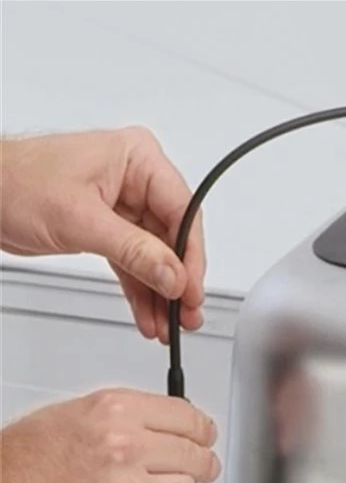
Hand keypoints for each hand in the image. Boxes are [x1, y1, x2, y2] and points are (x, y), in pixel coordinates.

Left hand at [0, 128, 205, 342]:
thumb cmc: (12, 183)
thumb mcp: (81, 220)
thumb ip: (135, 251)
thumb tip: (173, 274)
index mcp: (138, 160)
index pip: (183, 212)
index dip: (190, 256)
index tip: (190, 289)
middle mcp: (136, 179)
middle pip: (173, 238)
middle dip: (177, 281)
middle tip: (185, 313)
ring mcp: (123, 204)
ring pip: (155, 256)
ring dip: (161, 292)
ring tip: (168, 322)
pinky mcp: (109, 226)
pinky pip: (134, 262)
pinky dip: (140, 289)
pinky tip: (148, 313)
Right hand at [0, 389, 219, 482]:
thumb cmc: (15, 466)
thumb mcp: (69, 416)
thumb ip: (124, 418)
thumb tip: (164, 424)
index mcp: (114, 413)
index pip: (187, 417)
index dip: (201, 429)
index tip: (205, 435)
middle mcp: (125, 449)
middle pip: (195, 455)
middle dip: (200, 462)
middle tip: (201, 466)